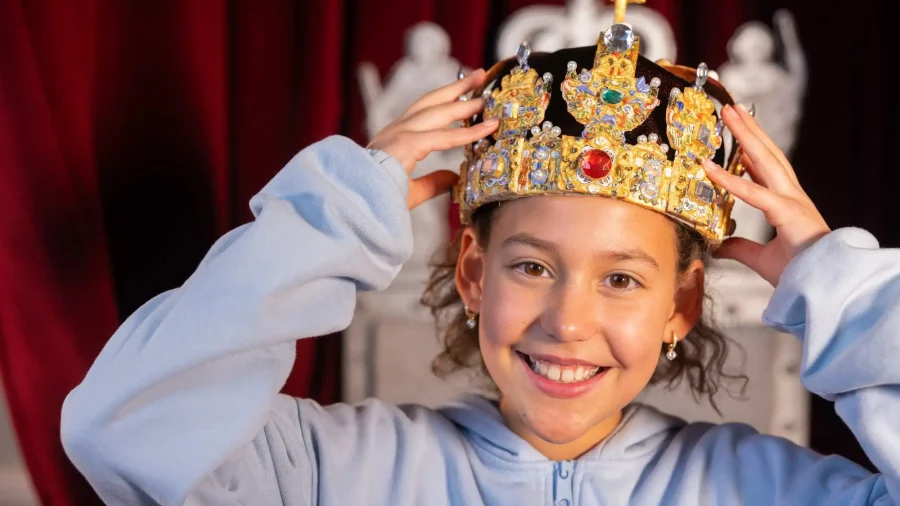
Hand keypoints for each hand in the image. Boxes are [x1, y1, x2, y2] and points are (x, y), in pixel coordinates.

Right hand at [367, 69, 498, 208]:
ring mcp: (400, 134)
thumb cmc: (375, 200)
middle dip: (456, 87)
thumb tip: (454, 178)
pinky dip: (469, 132)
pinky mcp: (407, 144)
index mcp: (394, 138)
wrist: (355, 204)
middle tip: (478, 74)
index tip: (462, 94)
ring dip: (465, 101)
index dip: (444, 102)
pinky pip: (445, 137)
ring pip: (438, 111)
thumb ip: (432, 183)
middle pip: (431, 101)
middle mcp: (396, 129)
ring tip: (487, 94)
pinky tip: (488, 127)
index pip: (422, 113)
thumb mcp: (410, 190)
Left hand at [702, 104, 829, 286]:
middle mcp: (790, 196)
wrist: (822, 287)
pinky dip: (729, 180)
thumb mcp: (761, 258)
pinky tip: (709, 168)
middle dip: (749, 130)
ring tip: (730, 114)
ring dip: (745, 135)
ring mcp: (791, 200)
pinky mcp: (786, 212)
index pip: (766, 171)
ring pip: (765, 160)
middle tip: (731, 109)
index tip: (738, 140)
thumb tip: (719, 245)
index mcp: (786, 204)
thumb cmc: (799, 273)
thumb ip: (740, 248)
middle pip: (767, 154)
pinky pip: (753, 193)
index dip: (751, 153)